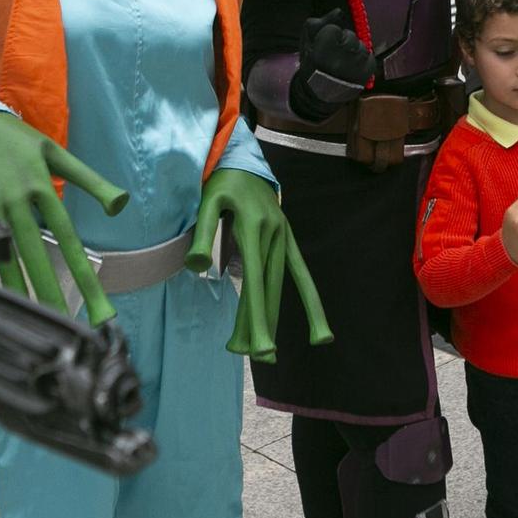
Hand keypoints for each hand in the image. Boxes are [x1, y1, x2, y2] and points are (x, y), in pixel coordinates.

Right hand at [0, 111, 128, 325]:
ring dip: (16, 291)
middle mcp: (13, 200)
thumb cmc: (17, 141)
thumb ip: (91, 181)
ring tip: (29, 320)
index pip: (67, 237)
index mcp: (39, 185)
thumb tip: (121, 205)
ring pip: (2, 257)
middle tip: (65, 324)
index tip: (96, 303)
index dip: (82, 272)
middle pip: (34, 255)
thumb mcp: (57, 154)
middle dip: (50, 292)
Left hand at [186, 168, 331, 360]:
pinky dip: (309, 299)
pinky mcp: (287, 240)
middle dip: (262, 324)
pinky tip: (318, 328)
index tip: (257, 345)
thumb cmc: (220, 182)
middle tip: (257, 357)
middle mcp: (274, 235)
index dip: (256, 314)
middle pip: (268, 289)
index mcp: (253, 227)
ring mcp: (284, 238)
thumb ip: (203, 233)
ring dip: (273, 317)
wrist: (243, 159)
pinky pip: (300, 273)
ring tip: (269, 353)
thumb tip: (198, 268)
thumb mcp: (207, 200)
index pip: (254, 280)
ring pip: (280, 286)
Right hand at [292, 10, 375, 120]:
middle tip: (336, 52)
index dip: (330, 34)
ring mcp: (354, 70)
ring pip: (361, 46)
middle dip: (344, 41)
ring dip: (354, 50)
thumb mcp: (307, 42)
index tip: (325, 44)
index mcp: (320, 53)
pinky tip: (353, 65)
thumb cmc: (312, 64)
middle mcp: (338, 62)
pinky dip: (363, 59)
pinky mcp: (366, 75)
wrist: (319, 93)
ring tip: (345, 59)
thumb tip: (339, 11)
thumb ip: (321, 23)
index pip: (333, 30)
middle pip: (350, 37)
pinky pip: (369, 57)